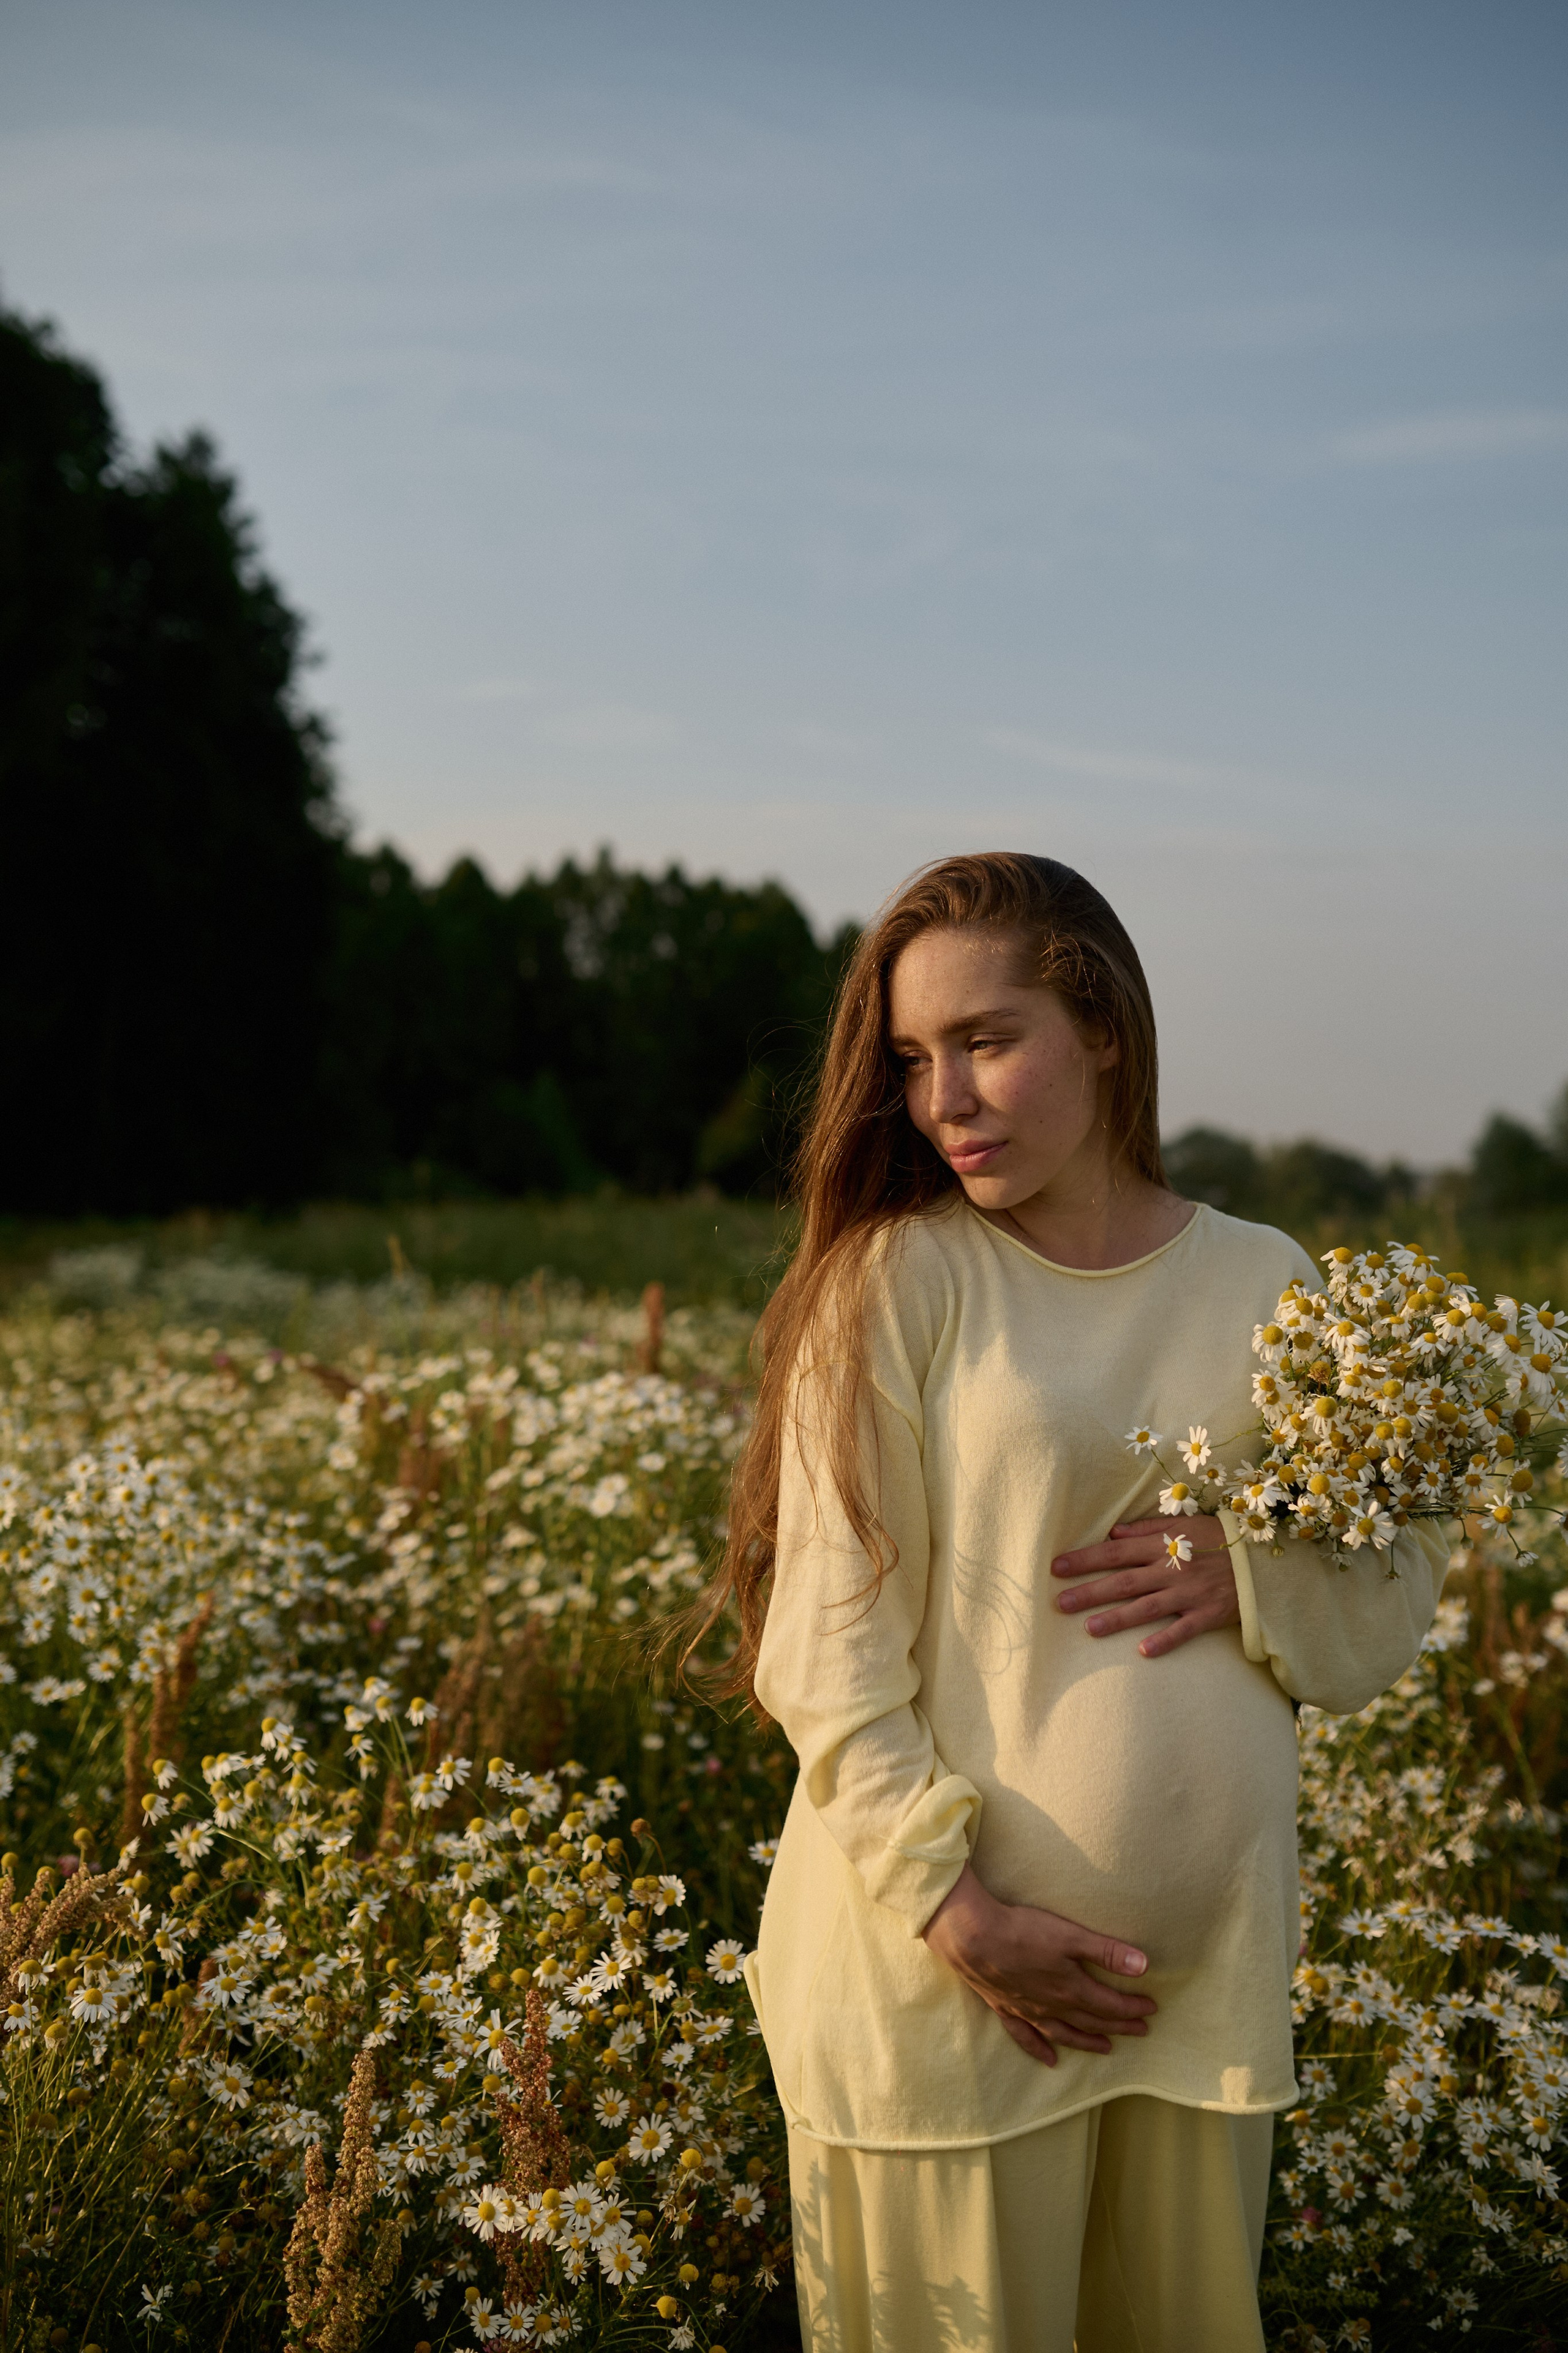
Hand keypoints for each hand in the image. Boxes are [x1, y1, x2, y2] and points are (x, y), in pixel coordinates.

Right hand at [923, 1863, 1155, 2065]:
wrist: (973, 1938)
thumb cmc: (1023, 1932)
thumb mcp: (1071, 1936)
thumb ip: (1107, 1952)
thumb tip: (1144, 1966)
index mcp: (1071, 1989)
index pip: (1110, 2005)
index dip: (1132, 2008)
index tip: (1151, 2009)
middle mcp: (1052, 2006)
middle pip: (1092, 2022)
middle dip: (1119, 2027)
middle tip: (1141, 2030)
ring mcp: (1027, 2011)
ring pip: (1064, 2034)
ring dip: (1087, 2042)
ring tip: (1106, 2049)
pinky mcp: (1005, 2008)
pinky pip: (1025, 2037)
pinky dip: (1039, 2050)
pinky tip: (1049, 2060)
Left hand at [1052, 1514, 1238, 1658]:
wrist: (1263, 1558)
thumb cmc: (1220, 1538)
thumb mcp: (1183, 1524)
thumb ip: (1148, 1528)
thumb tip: (1113, 1533)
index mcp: (1162, 1545)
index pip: (1115, 1552)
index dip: (1085, 1559)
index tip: (1056, 1567)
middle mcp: (1171, 1569)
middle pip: (1123, 1581)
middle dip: (1090, 1591)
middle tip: (1059, 1603)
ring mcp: (1190, 1593)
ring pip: (1146, 1607)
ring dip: (1117, 1618)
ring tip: (1088, 1628)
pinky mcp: (1208, 1614)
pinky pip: (1184, 1630)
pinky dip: (1165, 1640)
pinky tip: (1143, 1652)